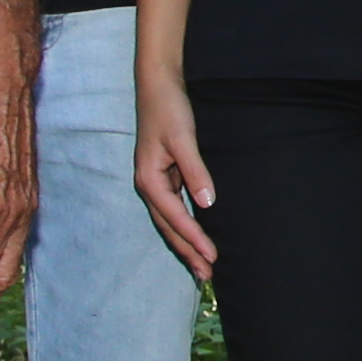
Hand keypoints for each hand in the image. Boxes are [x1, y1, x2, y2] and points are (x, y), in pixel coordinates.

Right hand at [136, 66, 219, 275]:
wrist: (159, 84)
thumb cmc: (169, 108)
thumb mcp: (182, 138)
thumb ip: (195, 170)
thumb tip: (207, 203)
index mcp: (149, 180)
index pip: (175, 217)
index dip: (194, 239)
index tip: (212, 257)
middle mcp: (149, 185)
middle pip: (169, 227)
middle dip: (188, 252)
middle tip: (208, 276)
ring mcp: (156, 181)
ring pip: (171, 221)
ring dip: (186, 243)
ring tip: (203, 266)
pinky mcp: (165, 175)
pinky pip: (176, 208)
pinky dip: (186, 225)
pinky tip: (198, 235)